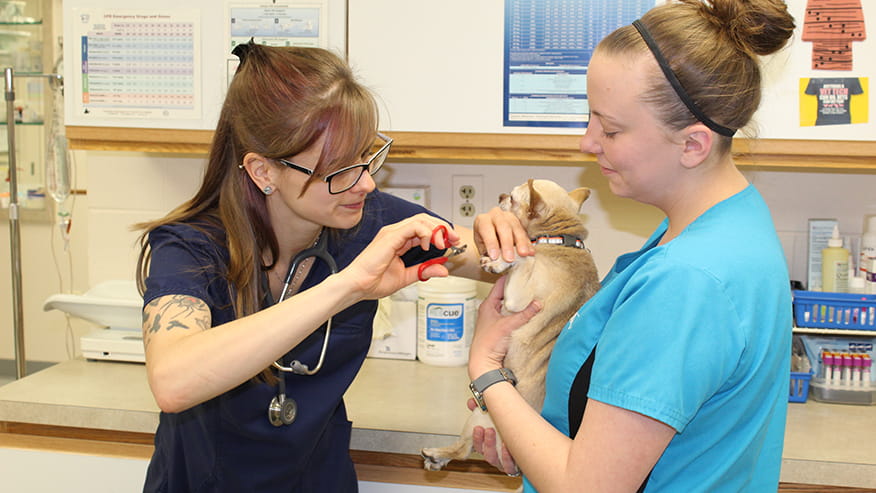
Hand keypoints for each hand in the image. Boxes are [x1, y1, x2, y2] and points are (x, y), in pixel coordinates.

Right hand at [343, 214, 460, 298]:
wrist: (357, 286)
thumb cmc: (373, 282)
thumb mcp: (407, 277)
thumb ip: (424, 271)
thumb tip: (443, 269)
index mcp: (398, 241)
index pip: (423, 228)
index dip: (440, 232)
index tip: (452, 242)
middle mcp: (396, 233)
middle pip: (425, 219)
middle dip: (442, 227)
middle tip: (454, 239)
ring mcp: (393, 232)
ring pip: (421, 219)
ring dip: (437, 229)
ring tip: (443, 242)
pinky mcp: (391, 236)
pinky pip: (414, 226)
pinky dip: (427, 233)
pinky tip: (429, 245)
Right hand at [467, 398, 518, 475]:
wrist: (531, 432)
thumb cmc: (512, 425)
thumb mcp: (497, 414)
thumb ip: (482, 407)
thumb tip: (472, 402)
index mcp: (490, 445)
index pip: (479, 446)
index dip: (476, 439)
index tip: (478, 428)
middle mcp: (496, 455)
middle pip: (487, 454)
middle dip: (487, 442)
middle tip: (489, 430)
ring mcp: (505, 462)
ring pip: (496, 461)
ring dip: (496, 450)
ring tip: (500, 439)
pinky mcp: (515, 466)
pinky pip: (509, 467)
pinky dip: (507, 459)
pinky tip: (508, 448)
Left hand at [468, 277, 540, 379]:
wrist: (484, 363)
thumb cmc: (488, 343)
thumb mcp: (508, 325)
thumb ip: (524, 314)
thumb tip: (538, 304)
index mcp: (488, 305)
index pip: (500, 285)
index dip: (510, 278)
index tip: (521, 272)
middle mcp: (490, 311)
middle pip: (505, 295)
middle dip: (517, 291)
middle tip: (529, 284)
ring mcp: (495, 320)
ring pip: (508, 307)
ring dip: (518, 304)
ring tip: (530, 297)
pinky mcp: (500, 329)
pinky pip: (511, 317)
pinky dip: (518, 314)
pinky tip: (527, 314)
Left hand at [473, 207, 532, 262]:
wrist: (492, 232)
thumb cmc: (485, 240)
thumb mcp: (482, 246)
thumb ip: (487, 253)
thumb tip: (495, 263)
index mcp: (483, 220)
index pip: (486, 229)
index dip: (491, 243)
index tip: (494, 257)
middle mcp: (496, 215)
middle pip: (503, 227)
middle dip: (507, 243)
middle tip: (509, 258)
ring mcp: (509, 217)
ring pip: (516, 228)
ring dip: (521, 242)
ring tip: (523, 254)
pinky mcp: (519, 222)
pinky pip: (525, 233)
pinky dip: (528, 244)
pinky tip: (530, 252)